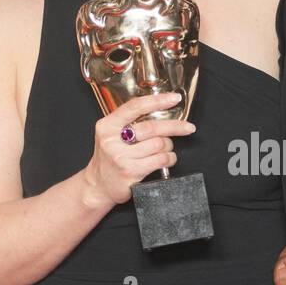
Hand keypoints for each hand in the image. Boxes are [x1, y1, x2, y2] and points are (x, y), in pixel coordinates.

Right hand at [82, 93, 196, 208]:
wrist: (98, 186)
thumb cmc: (109, 159)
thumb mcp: (111, 135)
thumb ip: (129, 123)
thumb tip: (161, 111)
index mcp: (107, 126)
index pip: (135, 107)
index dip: (157, 100)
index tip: (174, 98)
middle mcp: (112, 140)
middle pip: (152, 127)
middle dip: (175, 127)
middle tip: (188, 127)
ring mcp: (121, 157)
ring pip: (159, 144)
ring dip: (169, 147)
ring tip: (166, 150)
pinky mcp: (131, 172)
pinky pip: (160, 160)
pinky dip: (169, 159)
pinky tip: (166, 159)